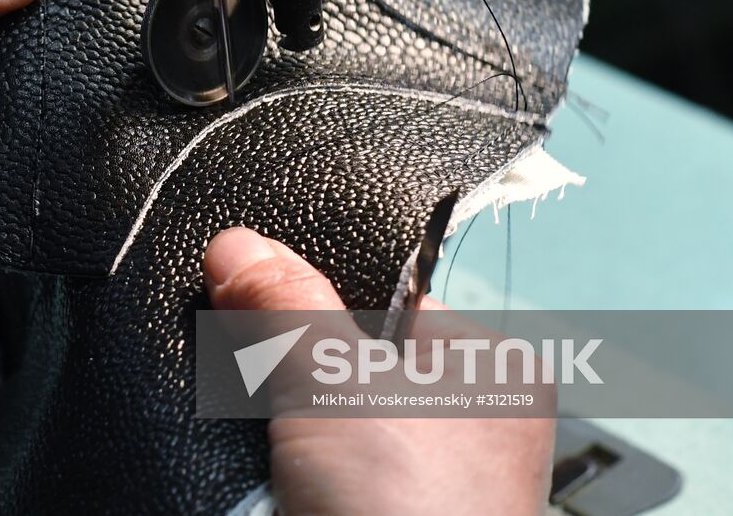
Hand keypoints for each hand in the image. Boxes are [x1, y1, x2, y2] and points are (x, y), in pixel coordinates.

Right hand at [204, 227, 554, 515]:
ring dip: (281, 426)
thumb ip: (285, 304)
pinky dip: (283, 470)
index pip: (390, 299)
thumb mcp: (334, 381)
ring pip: (322, 420)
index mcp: (494, 371)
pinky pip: (313, 469)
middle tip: (254, 371)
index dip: (317, 294)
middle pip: (348, 360)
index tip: (256, 290)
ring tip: (264, 438)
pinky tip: (268, 475)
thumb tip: (238, 243)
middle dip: (292, 366)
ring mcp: (424, 483)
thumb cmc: (409, 513)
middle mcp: (470, 425)